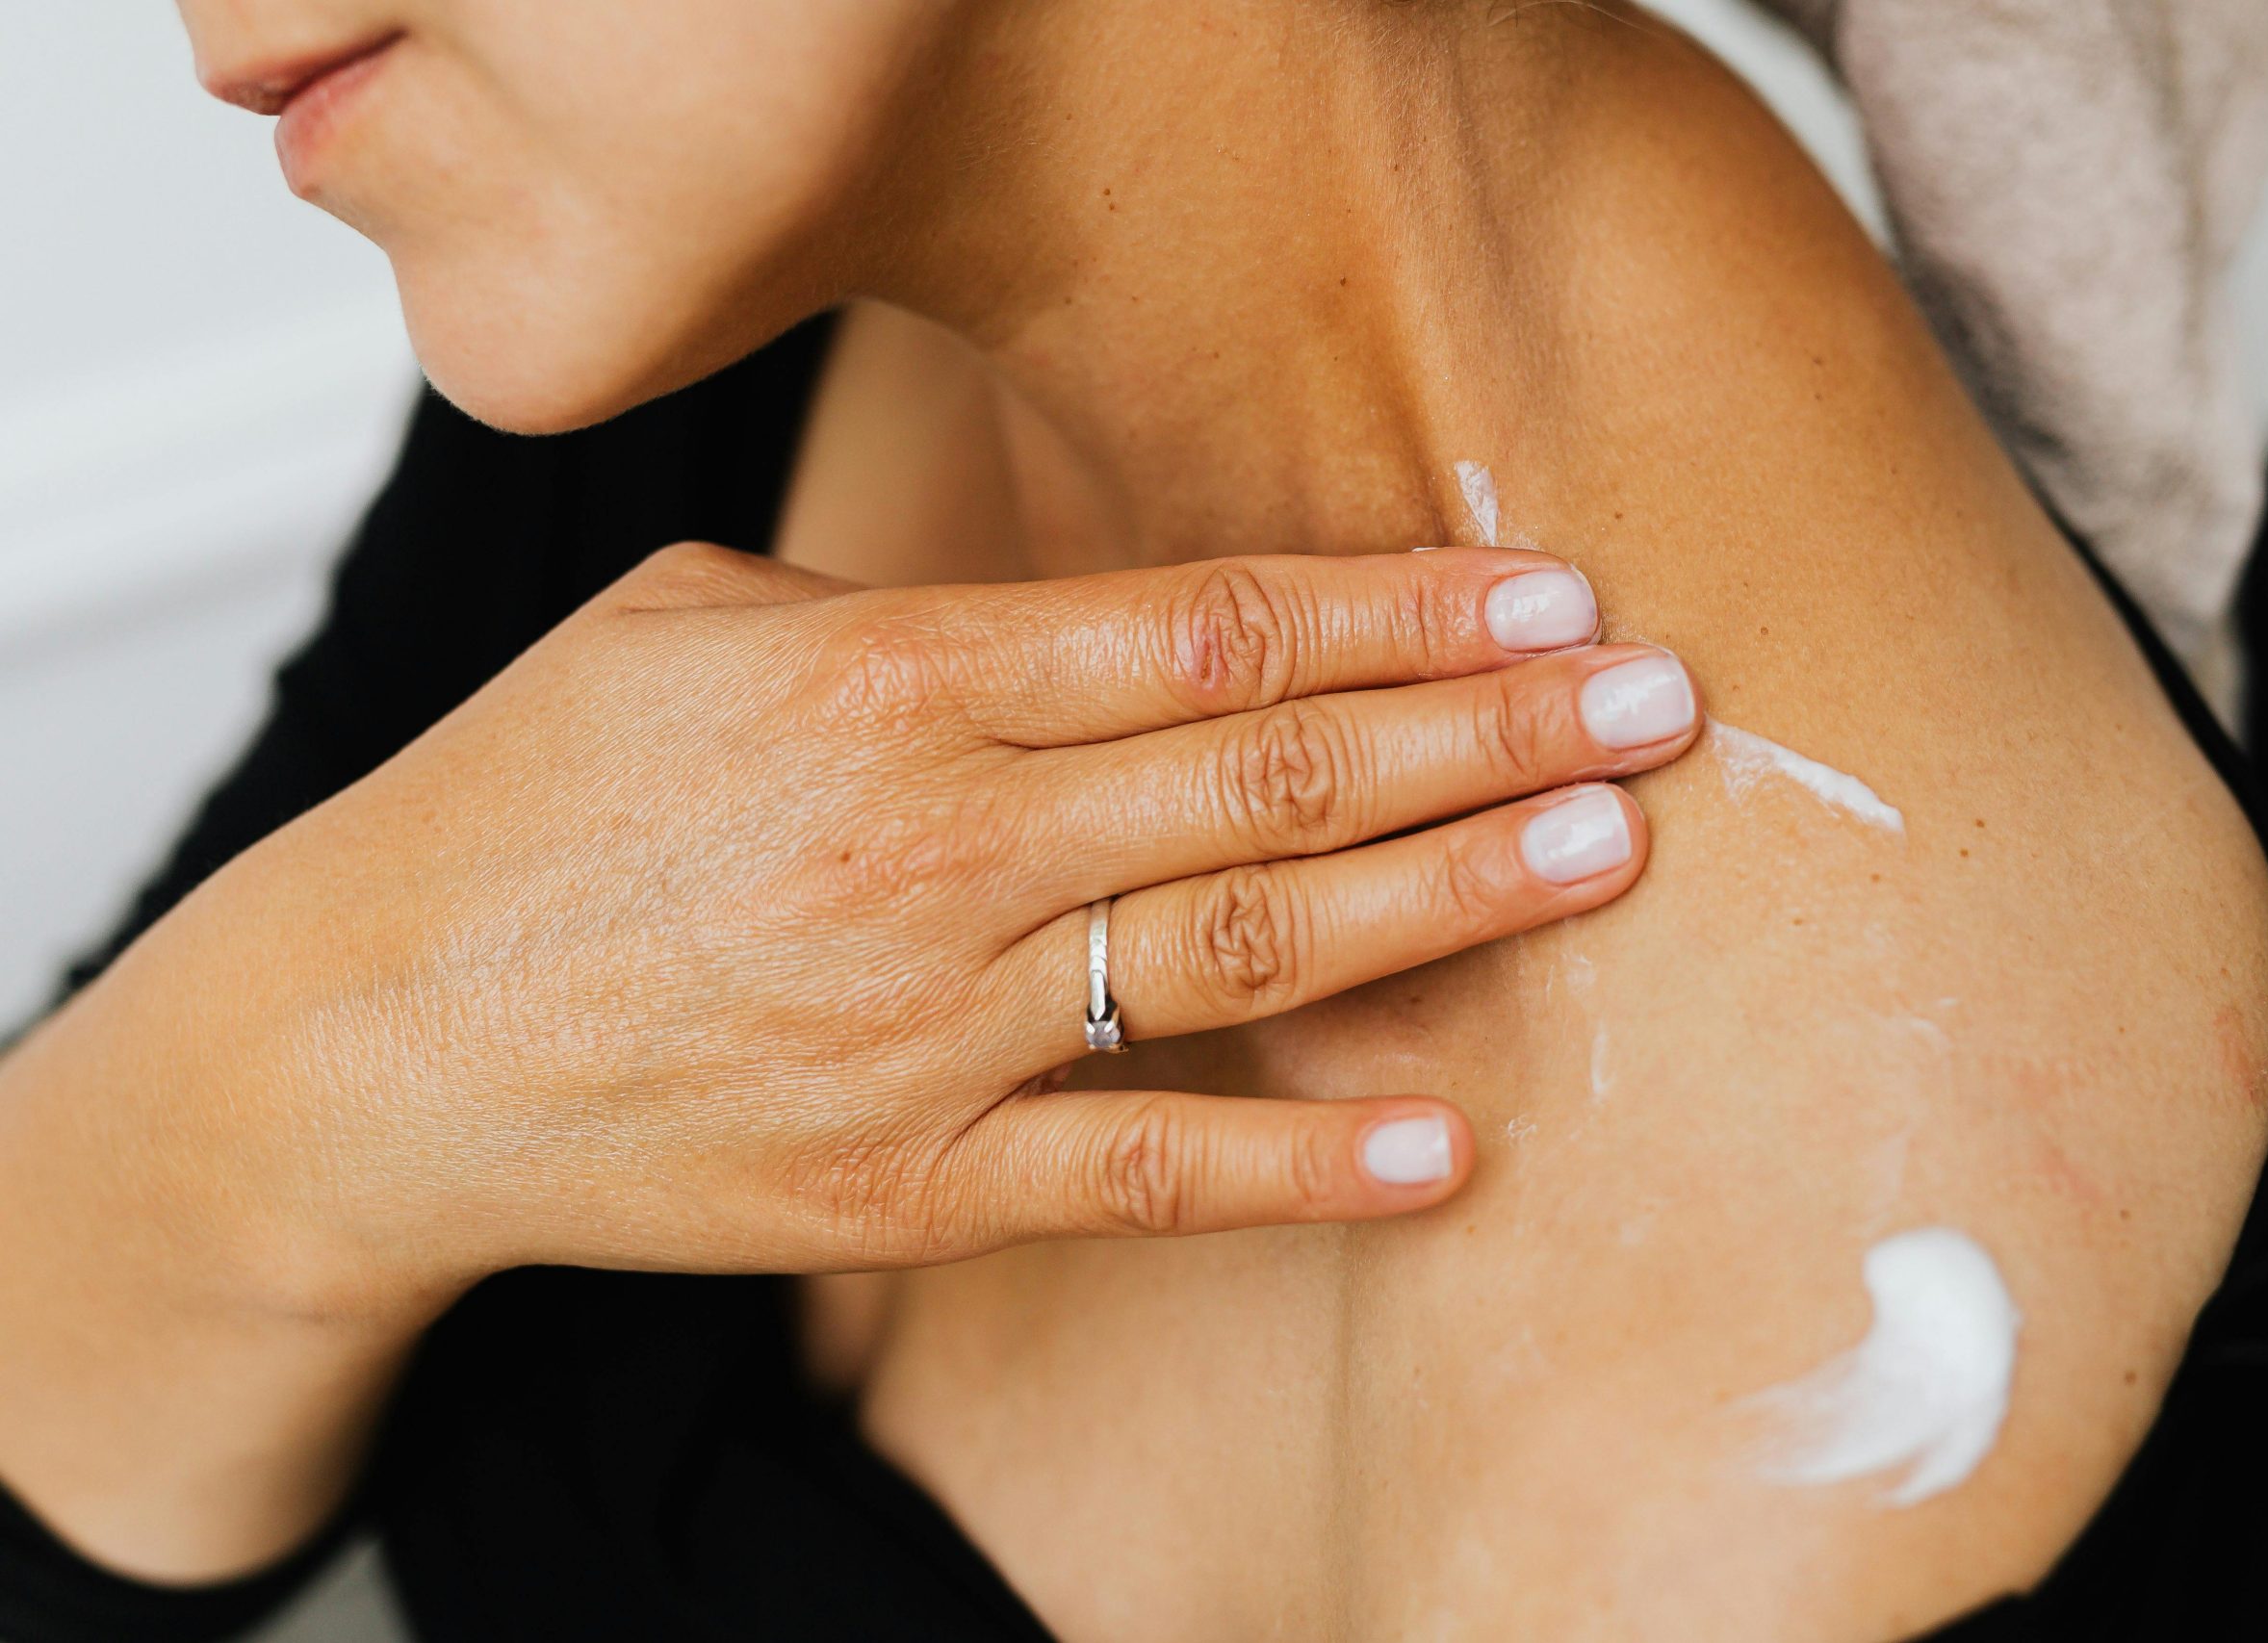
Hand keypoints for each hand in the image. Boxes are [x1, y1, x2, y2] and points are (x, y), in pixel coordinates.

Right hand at [193, 541, 1700, 1298]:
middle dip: (1482, 729)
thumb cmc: (530, 807)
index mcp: (883, 676)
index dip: (1393, 607)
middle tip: (1650, 702)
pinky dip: (1303, 1162)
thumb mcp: (690, 626)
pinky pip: (1144, 1172)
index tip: (1538, 589)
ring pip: (1240, 950)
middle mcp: (932, 840)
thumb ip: (904, 611)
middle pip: (1268, 776)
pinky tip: (1450, 1140)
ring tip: (1601, 850)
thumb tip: (1090, 622)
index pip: (1203, 629)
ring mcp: (928, 1023)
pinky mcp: (908, 1179)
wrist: (370, 1042)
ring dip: (1446, 899)